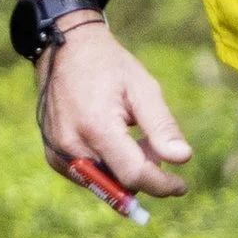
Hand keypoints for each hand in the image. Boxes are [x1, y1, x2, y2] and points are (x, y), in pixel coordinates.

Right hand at [35, 19, 192, 198]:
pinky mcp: (53, 157)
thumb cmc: (109, 67)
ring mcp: (59, 154)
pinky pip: (89, 177)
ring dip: (125, 170)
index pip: (133, 175)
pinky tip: (111, 137)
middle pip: (120, 183)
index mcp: (96, 127)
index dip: (161, 185)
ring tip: (130, 132)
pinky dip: (108, 166)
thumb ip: (162, 127)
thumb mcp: (143, 88)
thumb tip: (183, 159)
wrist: (65, 51)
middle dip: (145, 171)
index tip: (182, 186)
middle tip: (152, 141)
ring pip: (106, 183)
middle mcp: (72, 147)